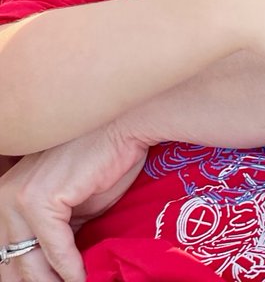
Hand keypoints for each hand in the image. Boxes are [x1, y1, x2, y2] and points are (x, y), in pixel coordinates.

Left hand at [0, 123, 147, 281]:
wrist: (124, 127)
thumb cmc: (102, 161)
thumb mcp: (70, 207)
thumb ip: (54, 235)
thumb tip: (52, 274)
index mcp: (7, 197)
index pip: (6, 253)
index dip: (27, 276)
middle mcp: (4, 196)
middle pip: (12, 262)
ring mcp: (19, 196)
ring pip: (27, 261)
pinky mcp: (40, 198)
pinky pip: (54, 249)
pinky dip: (70, 269)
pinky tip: (83, 278)